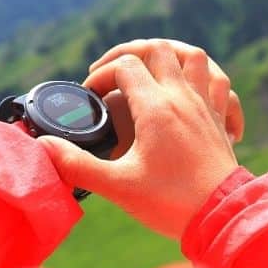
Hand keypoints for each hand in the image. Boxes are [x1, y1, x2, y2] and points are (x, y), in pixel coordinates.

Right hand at [40, 39, 241, 238]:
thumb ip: (78, 165)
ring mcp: (205, 107)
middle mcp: (183, 98)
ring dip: (171, 53)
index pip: (125, 66)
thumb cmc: (171, 203)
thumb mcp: (117, 186)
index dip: (102, 74)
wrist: (222, 218)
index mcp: (157, 108)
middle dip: (130, 52)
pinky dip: (207, 78)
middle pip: (159, 49)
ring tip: (152, 64)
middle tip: (112, 71)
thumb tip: (45, 148)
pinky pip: (221, 85)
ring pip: (194, 57)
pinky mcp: (220, 121)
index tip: (90, 96)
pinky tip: (195, 92)